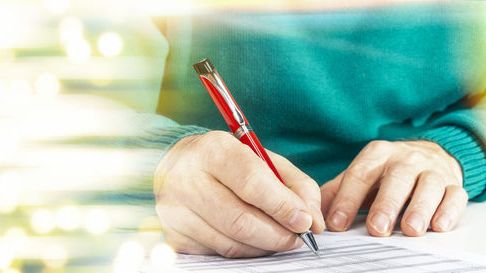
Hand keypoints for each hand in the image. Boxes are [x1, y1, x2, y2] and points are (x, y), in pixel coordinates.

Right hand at [154, 131, 324, 257]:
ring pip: (231, 243)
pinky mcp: (172, 232)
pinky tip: (249, 238)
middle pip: (242, 221)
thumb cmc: (227, 162)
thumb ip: (294, 184)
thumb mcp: (262, 158)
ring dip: (263, 246)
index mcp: (213, 149)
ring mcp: (175, 209)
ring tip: (275, 236)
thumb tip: (313, 221)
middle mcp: (187, 178)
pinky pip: (218, 252)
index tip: (305, 222)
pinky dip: (242, 250)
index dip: (284, 207)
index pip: (252, 183)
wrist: (177, 166)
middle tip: (296, 237)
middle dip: (278, 235)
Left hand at [321, 140, 466, 236]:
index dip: (347, 199)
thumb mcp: (361, 173)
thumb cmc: (387, 171)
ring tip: (410, 229)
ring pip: (428, 186)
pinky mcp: (453, 183)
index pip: (359, 175)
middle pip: (396, 178)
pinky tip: (438, 225)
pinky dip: (448, 210)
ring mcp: (431, 170)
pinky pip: (455, 195)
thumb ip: (337, 190)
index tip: (337, 223)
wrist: (429, 153)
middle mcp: (405, 159)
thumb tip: (314, 210)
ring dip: (420, 208)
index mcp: (377, 154)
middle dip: (386, 204)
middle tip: (377, 228)